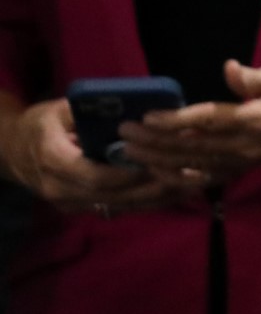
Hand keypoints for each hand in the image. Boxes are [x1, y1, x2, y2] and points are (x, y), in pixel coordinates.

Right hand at [1, 99, 186, 215]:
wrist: (14, 151)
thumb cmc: (44, 123)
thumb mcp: (63, 109)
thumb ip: (95, 110)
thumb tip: (138, 104)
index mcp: (52, 158)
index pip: (90, 174)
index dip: (124, 173)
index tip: (154, 164)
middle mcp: (58, 187)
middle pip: (108, 195)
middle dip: (148, 188)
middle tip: (185, 176)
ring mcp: (68, 202)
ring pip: (115, 206)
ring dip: (154, 198)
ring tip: (189, 185)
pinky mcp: (80, 208)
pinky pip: (114, 208)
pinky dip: (145, 202)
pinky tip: (174, 193)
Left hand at [114, 61, 260, 185]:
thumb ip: (254, 78)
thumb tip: (230, 70)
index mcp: (258, 120)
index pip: (209, 121)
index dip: (175, 120)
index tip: (147, 116)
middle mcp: (247, 146)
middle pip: (192, 147)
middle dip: (154, 141)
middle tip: (124, 132)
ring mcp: (244, 160)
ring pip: (193, 165)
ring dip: (158, 159)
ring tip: (131, 151)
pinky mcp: (242, 167)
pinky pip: (204, 176)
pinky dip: (178, 176)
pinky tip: (157, 170)